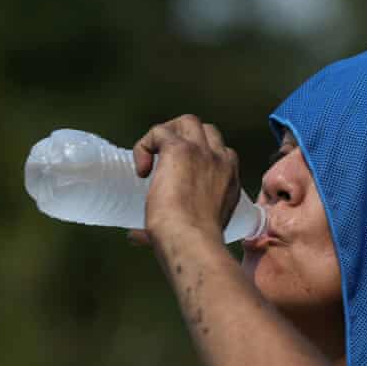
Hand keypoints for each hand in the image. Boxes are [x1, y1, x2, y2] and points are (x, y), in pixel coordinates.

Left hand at [130, 115, 240, 245]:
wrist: (192, 241)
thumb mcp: (198, 230)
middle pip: (207, 130)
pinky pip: (159, 132)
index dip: (201, 158)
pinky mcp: (179, 149)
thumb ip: (172, 227)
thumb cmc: (195, 244)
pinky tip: (141, 171)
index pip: (222, 153)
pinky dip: (145, 146)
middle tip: (164, 161)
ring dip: (168, 133)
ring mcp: (202, 152)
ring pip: (187, 122)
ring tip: (153, 158)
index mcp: (231, 180)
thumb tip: (135, 236)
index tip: (183, 177)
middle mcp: (221, 161)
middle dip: (186, 139)